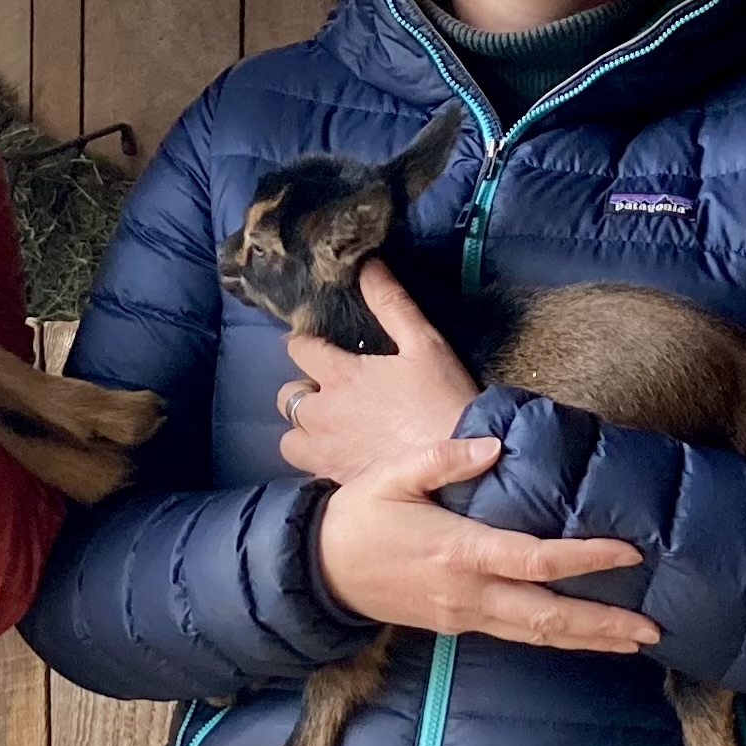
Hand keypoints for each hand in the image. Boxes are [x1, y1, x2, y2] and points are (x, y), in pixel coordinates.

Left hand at [279, 263, 478, 480]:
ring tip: (329, 429)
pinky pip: (308, 472)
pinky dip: (318, 463)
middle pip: (287, 395)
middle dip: (304, 389)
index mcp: (340, 375)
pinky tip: (342, 459)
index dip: (307, 344)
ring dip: (303, 430)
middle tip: (332, 392)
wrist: (458, 465)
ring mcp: (325, 451)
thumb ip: (392, 304)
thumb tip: (367, 264)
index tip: (321, 347)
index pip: (299, 349)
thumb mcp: (424, 344)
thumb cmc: (444, 399)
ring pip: (289, 439)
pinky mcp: (336, 481)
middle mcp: (322, 413)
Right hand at [315, 437, 662, 653]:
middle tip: (652, 627)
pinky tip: (584, 634)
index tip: (629, 551)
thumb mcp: (392, 476)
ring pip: (536, 635)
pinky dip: (556, 637)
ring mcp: (464, 615)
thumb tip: (492, 445)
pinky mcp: (458, 625)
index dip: (586, 557)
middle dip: (603, 624)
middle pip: (547, 615)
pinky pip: (517, 635)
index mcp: (458, 551)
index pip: (536, 559)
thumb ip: (443, 459)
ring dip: (588, 639)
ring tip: (635, 640)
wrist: (319, 572)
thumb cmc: (358, 518)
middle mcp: (468, 592)